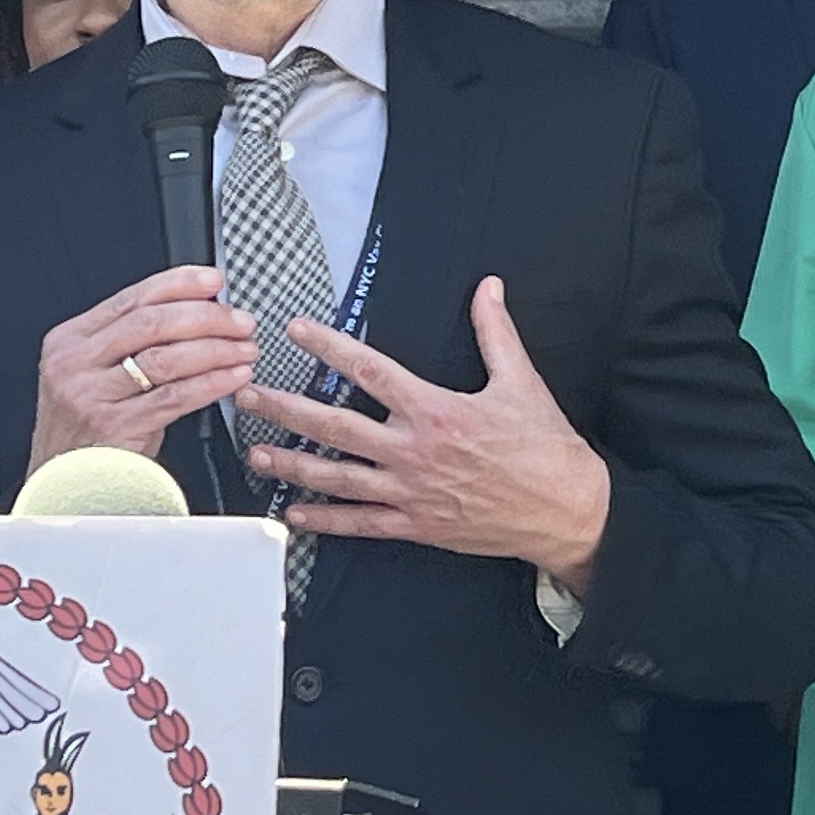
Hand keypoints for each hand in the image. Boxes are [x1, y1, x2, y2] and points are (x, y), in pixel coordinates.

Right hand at [36, 265, 256, 466]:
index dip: (179, 284)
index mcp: (69, 340)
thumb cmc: (85, 430)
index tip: (213, 281)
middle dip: (206, 317)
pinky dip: (212, 383)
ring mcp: (92, 396)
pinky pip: (175, 397)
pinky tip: (233, 378)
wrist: (62, 485)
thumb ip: (130, 344)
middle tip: (240, 321)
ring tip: (245, 349)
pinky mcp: (116, 427)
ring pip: (166, 358)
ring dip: (216, 350)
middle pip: (152, 323)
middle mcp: (76, 364)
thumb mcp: (92, 376)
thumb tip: (196, 312)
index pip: (131, 298)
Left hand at [237, 278, 612, 592]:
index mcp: (437, 411)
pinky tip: (294, 514)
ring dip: (292, 465)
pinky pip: (360, 524)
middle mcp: (415, 452)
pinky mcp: (416, 526)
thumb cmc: (545, 449)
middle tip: (249, 394)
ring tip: (256, 452)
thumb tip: (488, 289)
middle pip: (336, 427)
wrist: (565, 510)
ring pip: (337, 478)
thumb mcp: (521, 382)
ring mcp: (411, 492)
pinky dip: (324, 521)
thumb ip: (496, 332)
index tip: (298, 330)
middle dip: (286, 409)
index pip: (370, 371)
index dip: (329, 347)